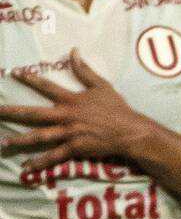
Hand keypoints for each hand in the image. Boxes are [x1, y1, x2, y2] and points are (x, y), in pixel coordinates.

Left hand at [0, 48, 152, 171]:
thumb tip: (73, 51)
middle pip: (34, 114)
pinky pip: (54, 156)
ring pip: (39, 136)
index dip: (30, 79)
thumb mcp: (102, 86)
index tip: (14, 73)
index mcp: (72, 100)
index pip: (46, 87)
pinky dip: (41, 162)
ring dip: (20, 140)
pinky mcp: (75, 147)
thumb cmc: (117, 108)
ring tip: (4, 143)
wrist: (129, 131)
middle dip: (12, 112)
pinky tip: (28, 167)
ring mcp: (70, 133)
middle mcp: (67, 116)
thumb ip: (85, 70)